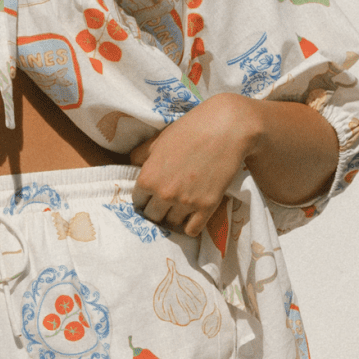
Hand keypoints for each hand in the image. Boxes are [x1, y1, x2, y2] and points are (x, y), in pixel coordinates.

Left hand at [130, 94, 263, 237]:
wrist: (227, 128)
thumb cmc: (190, 129)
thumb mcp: (159, 140)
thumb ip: (141, 155)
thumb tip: (132, 165)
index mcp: (148, 178)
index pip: (137, 201)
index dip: (144, 198)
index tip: (152, 196)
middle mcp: (163, 194)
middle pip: (153, 216)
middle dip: (157, 210)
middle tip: (166, 203)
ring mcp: (185, 203)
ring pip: (171, 224)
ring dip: (174, 218)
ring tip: (180, 209)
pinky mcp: (207, 207)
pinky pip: (192, 230)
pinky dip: (190, 226)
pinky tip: (192, 217)